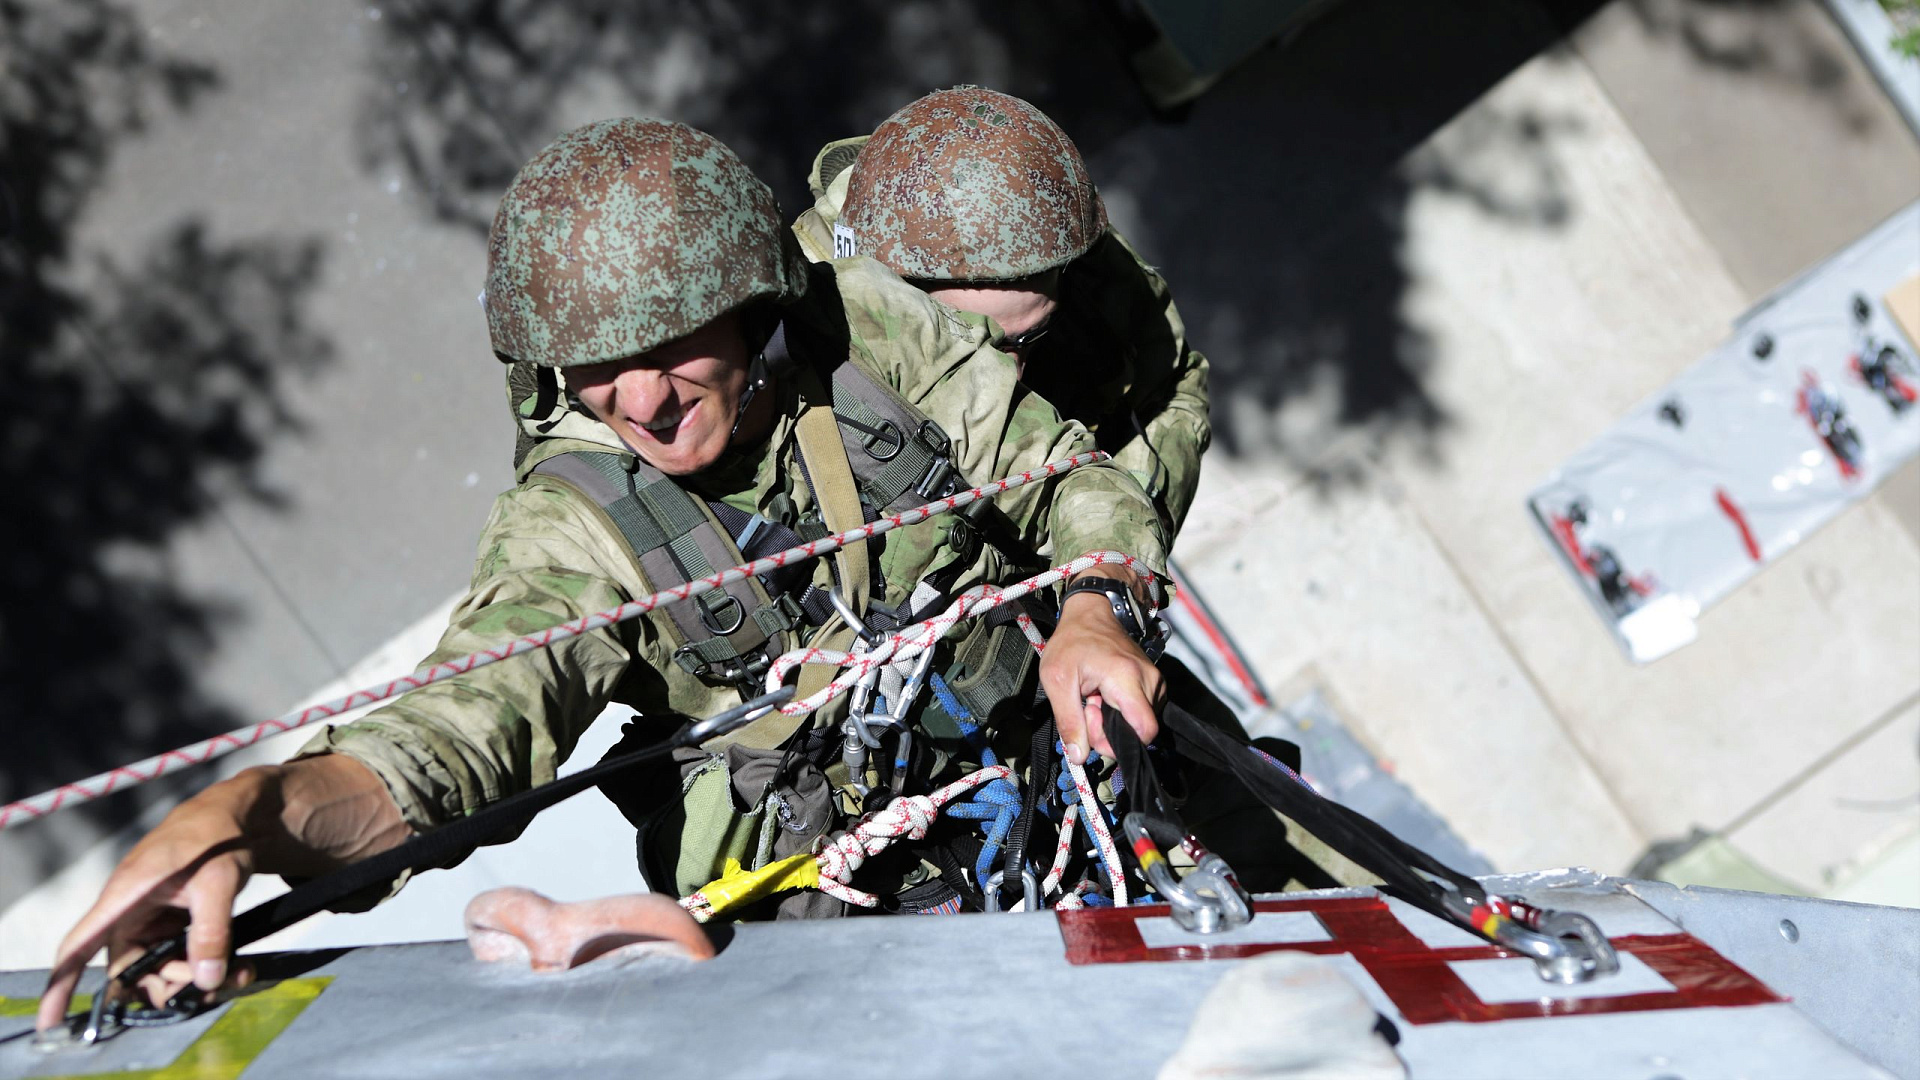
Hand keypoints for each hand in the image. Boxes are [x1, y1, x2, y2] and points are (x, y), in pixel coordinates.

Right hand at [36, 775, 261, 1031]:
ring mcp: (151, 921)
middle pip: (130, 970)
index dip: (61, 985)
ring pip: (158, 968)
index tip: (50, 1022)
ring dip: (191, 979)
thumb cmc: (218, 837)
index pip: (80, 946)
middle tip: (208, 984)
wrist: (235, 817)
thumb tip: (207, 979)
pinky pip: (178, 958)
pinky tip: (238, 967)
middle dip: (165, 985)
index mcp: (124, 897)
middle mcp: (129, 914)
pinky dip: (203, 967)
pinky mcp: (171, 925)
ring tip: (236, 973)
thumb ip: (212, 930)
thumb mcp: (219, 882)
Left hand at [1039, 564, 1163, 764]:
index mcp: (1128, 679)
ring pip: (1137, 723)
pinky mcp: (1153, 683)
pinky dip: (1118, 709)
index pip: (1145, 732)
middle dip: (1107, 729)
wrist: (1091, 612)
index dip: (1117, 742)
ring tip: (1093, 695)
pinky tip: (1102, 692)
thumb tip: (1078, 757)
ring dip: (1110, 719)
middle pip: (1137, 730)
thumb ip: (1069, 722)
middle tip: (1086, 704)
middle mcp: (1150, 681)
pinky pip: (1139, 712)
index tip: (1093, 722)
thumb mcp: (1058, 680)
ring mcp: (1155, 682)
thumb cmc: (1072, 641)